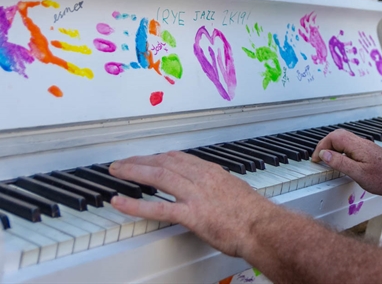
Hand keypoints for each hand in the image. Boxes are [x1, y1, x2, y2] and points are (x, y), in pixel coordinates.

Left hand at [109, 151, 269, 258]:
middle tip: (124, 163)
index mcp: (213, 172)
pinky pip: (157, 207)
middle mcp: (202, 178)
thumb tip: (214, 193)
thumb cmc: (254, 214)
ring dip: (134, 172)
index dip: (159, 157)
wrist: (262, 227)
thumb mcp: (236, 192)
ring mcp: (195, 195)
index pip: (180, 158)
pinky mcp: (191, 214)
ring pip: (158, 176)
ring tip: (117, 172)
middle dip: (141, 160)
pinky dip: (134, 204)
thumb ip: (220, 189)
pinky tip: (119, 202)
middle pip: (165, 162)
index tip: (148, 159)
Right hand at [312, 129, 381, 196]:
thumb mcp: (359, 174)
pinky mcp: (369, 153)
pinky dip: (342, 152)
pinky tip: (342, 162)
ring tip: (327, 160)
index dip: (321, 146)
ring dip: (333, 148)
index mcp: (357, 146)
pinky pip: (351, 147)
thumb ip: (341, 163)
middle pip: (338, 136)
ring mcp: (366, 147)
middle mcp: (361, 143)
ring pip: (345, 141)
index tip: (316, 159)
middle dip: (325, 145)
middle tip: (319, 158)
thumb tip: (325, 154)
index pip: (334, 137)